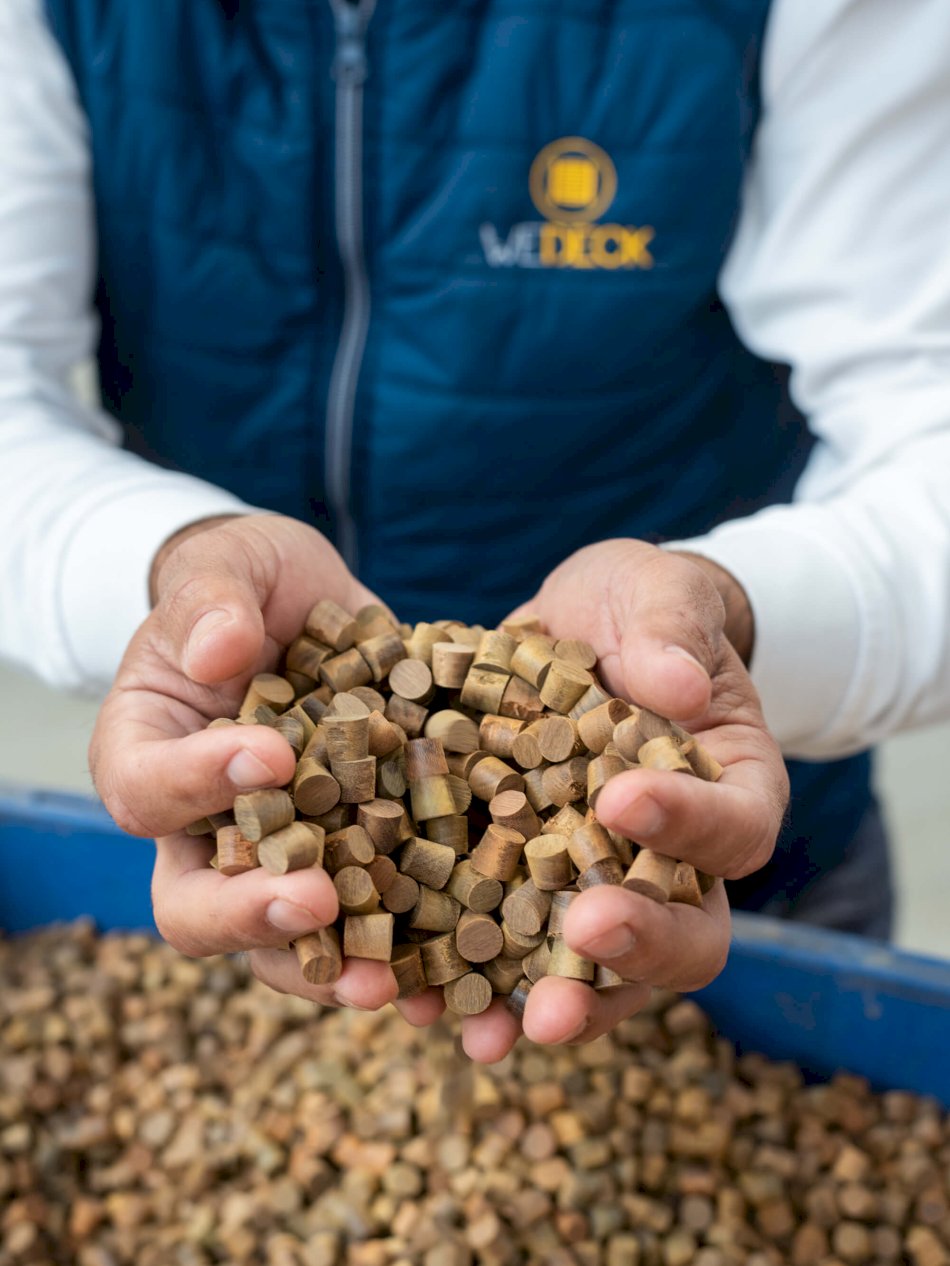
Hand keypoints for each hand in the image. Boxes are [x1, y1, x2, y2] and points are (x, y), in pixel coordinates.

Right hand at [89, 513, 397, 1011]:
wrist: (309, 608)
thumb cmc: (248, 584)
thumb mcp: (227, 568)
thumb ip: (214, 600)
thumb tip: (221, 652)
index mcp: (148, 752)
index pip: (145, 788)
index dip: (196, 783)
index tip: (270, 753)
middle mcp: (202, 826)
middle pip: (193, 904)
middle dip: (251, 915)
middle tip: (317, 903)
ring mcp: (278, 854)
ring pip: (278, 940)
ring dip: (326, 966)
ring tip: (384, 980)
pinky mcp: (353, 857)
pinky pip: (367, 922)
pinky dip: (403, 953)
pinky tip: (448, 973)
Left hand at [457, 539, 788, 1062]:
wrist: (582, 631)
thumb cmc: (640, 610)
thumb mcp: (661, 594)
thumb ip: (673, 628)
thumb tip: (676, 685)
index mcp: (731, 788)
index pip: (733, 826)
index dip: (687, 823)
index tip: (621, 799)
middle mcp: (678, 862)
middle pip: (687, 934)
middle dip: (635, 947)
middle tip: (582, 935)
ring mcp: (603, 887)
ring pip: (599, 973)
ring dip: (551, 1003)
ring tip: (489, 1027)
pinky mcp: (526, 891)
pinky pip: (509, 955)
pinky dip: (468, 983)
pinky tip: (419, 1001)